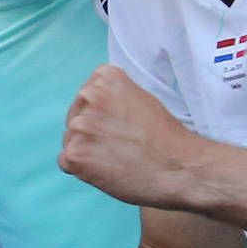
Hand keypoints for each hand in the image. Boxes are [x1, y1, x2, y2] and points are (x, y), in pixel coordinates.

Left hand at [52, 62, 209, 208]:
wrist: (180, 167)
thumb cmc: (166, 137)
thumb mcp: (142, 98)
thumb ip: (114, 96)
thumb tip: (92, 101)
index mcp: (105, 77)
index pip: (86, 97)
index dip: (101, 116)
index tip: (121, 125)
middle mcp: (89, 95)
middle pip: (75, 118)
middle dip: (91, 133)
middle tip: (121, 145)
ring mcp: (80, 125)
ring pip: (70, 140)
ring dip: (87, 152)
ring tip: (118, 157)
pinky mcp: (74, 153)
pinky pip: (66, 162)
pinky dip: (83, 170)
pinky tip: (107, 170)